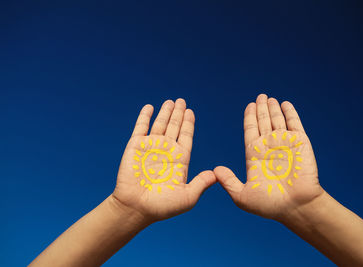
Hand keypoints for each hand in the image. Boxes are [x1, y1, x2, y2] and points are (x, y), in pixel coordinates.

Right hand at [113, 99, 215, 221]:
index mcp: (179, 159)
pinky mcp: (135, 146)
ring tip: (170, 101)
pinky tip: (150, 107)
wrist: (136, 208)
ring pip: (160, 124)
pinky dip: (145, 117)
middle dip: (178, 114)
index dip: (189, 124)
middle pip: (175, 127)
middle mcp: (166, 151)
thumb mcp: (187, 197)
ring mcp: (151, 147)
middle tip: (182, 101)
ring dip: (165, 112)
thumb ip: (201, 184)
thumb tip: (216, 174)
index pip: (186, 136)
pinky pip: (141, 127)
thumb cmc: (162, 206)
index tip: (190, 112)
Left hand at [214, 94, 322, 220]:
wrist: (296, 208)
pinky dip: (290, 113)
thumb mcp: (242, 196)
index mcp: (255, 155)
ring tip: (269, 98)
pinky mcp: (300, 143)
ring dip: (272, 109)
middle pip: (263, 122)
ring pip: (277, 120)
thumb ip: (228, 182)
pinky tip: (284, 104)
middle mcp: (269, 147)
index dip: (249, 118)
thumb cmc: (270, 205)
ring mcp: (285, 144)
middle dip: (260, 109)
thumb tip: (215, 170)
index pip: (251, 131)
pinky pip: (294, 123)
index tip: (249, 106)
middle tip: (259, 96)